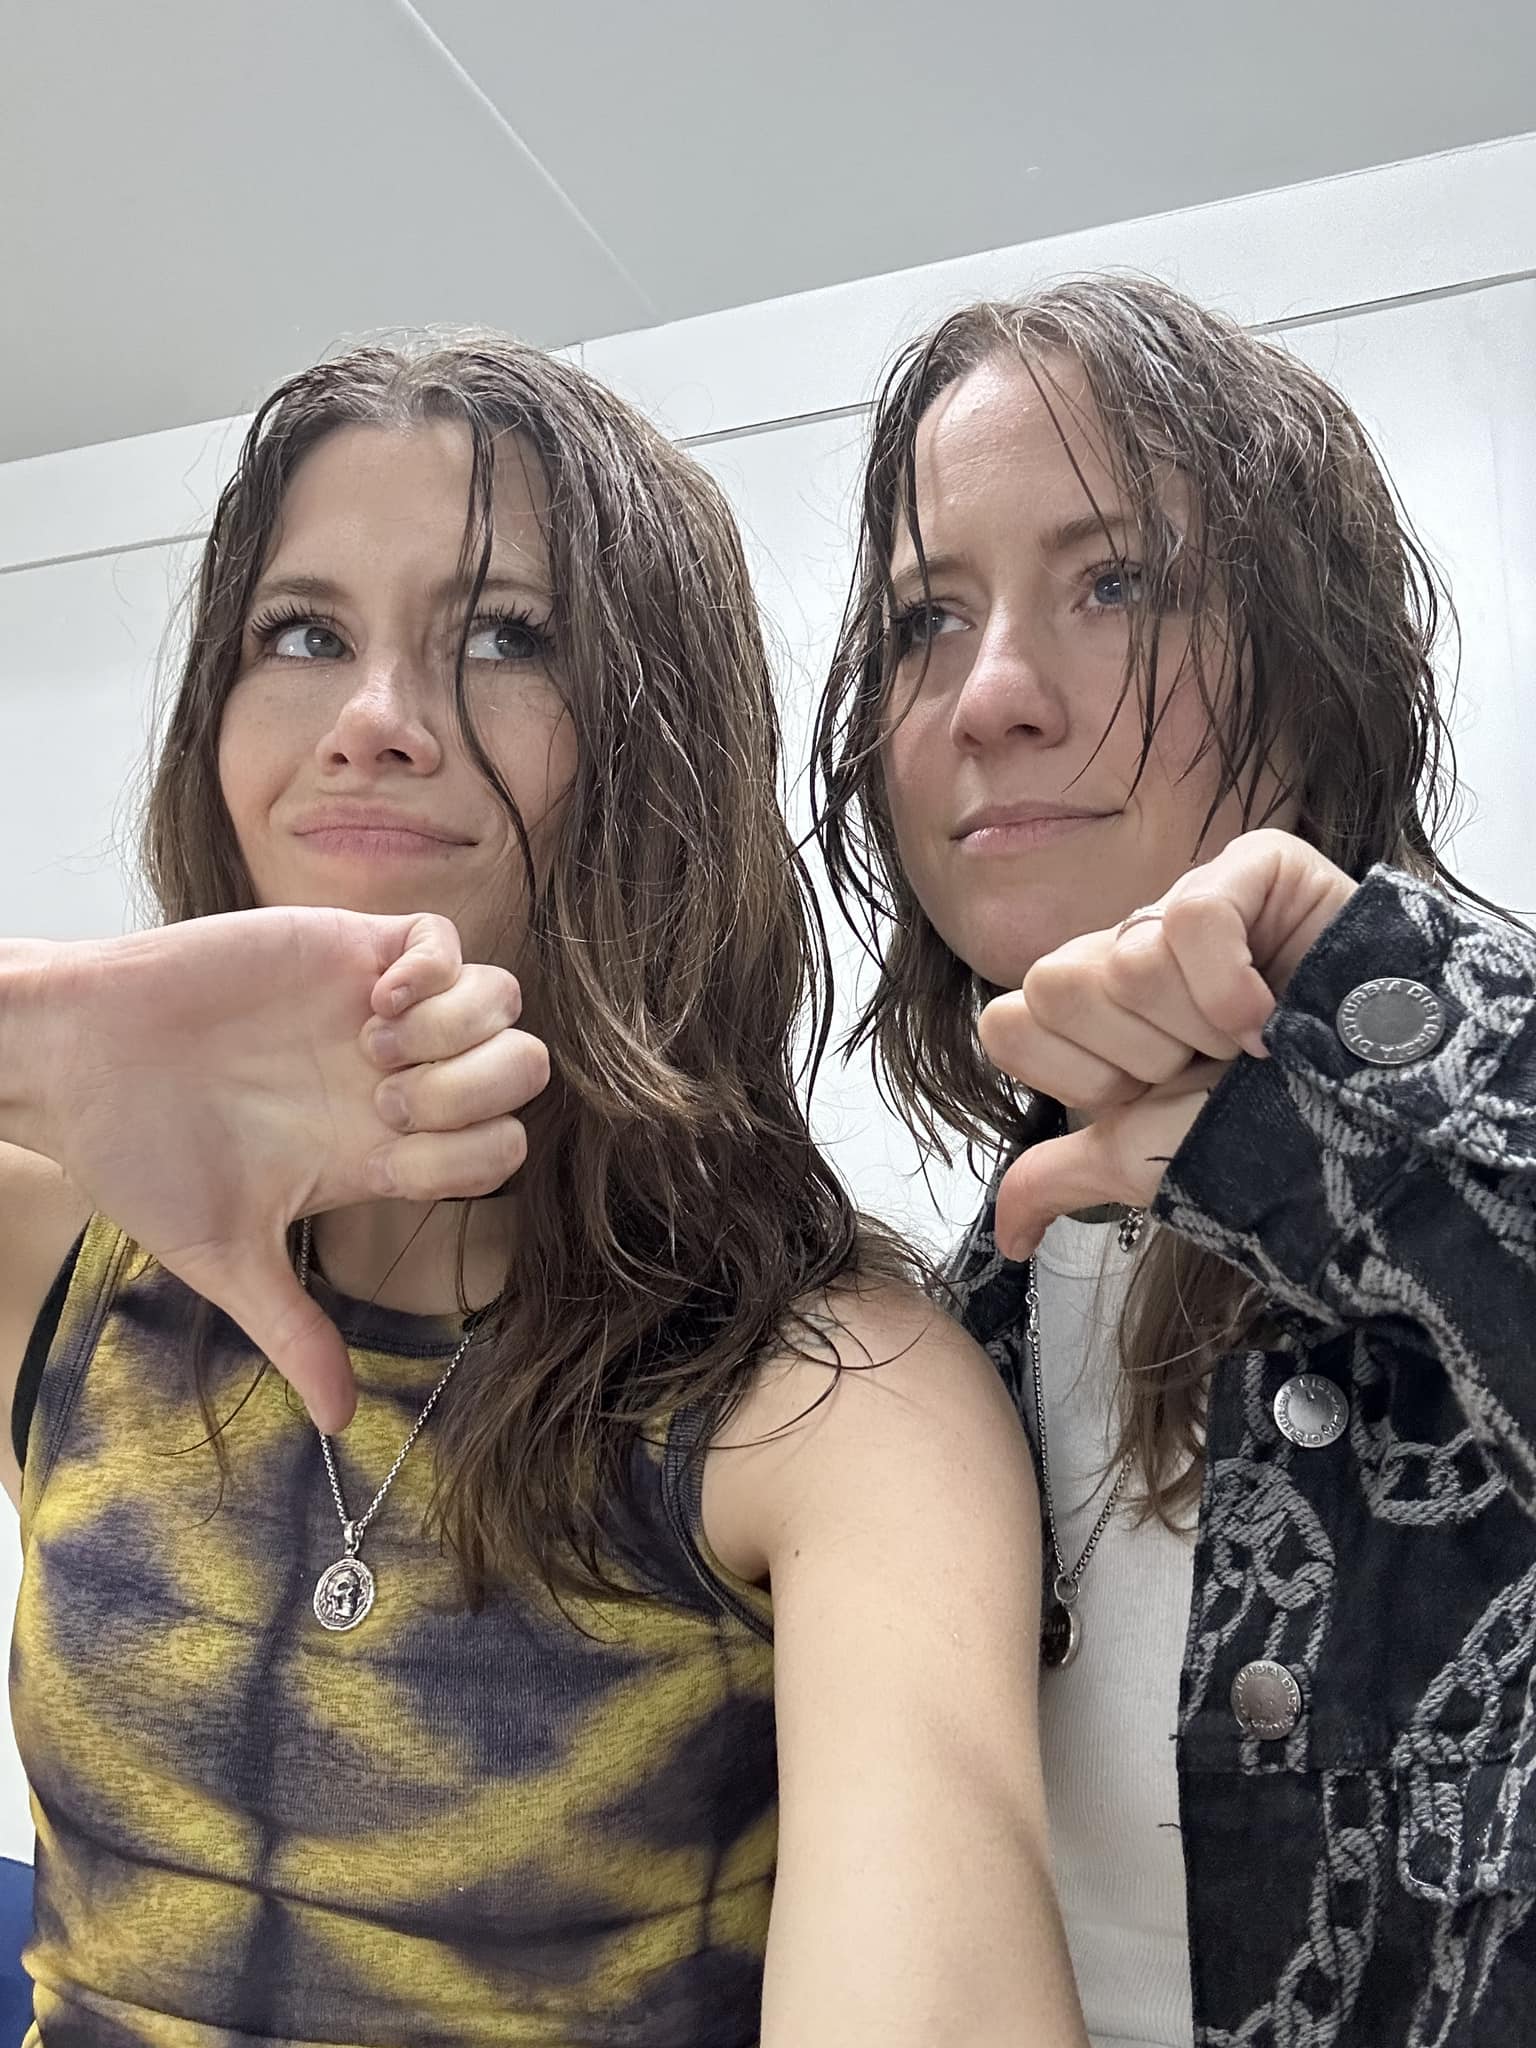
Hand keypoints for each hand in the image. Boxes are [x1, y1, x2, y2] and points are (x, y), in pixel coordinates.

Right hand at [32, 909, 547, 1429]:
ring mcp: (378, 1009)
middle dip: (476, 1092)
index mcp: (383, 1150)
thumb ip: (292, 1328)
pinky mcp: (347, 946)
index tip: (383, 1156)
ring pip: (504, 1002)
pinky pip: (445, 937)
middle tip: (385, 1100)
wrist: (72, 1062)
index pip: (498, 1152)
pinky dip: (434, 969)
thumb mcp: (222, 1255)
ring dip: (456, 1030)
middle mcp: (399, 1079)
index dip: (469, 1157)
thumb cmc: (138, 1155)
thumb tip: (340, 1424)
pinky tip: (375, 1000)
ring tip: (371, 1045)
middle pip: (523, 1073)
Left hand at [980, 830, 1356, 1257]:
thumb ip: (1061, 1177)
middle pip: (1055, 986)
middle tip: (1201, 1067)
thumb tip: (1007, 1234)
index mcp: (1090, 1008)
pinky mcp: (1252, 868)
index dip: (1078, 1077)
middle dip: (1137, 1055)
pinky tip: (1272, 1017)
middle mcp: (1128, 945)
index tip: (1145, 1096)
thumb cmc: (1261, 1131)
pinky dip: (1230, 989)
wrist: (1372, 1126)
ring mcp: (1188, 900)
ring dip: (1196, 1028)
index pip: (1005, 1023)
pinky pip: (1193, 919)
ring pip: (1128, 959)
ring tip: (1246, 1043)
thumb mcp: (1144, 1162)